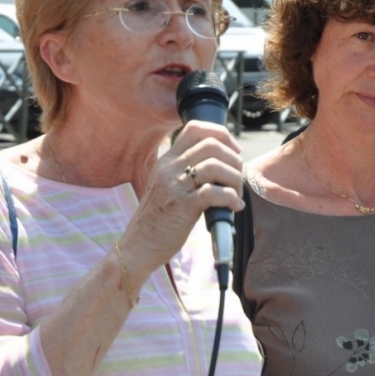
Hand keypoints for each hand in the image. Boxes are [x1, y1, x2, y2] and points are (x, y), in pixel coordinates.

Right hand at [120, 120, 242, 275]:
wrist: (137, 246)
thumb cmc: (157, 220)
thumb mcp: (166, 187)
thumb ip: (185, 172)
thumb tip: (220, 166)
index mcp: (166, 160)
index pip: (195, 128)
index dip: (222, 134)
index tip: (234, 152)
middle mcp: (169, 168)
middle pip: (211, 145)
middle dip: (234, 160)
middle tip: (237, 178)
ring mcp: (174, 186)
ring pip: (215, 166)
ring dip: (235, 180)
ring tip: (236, 195)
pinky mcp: (182, 207)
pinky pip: (214, 192)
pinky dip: (231, 198)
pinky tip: (234, 207)